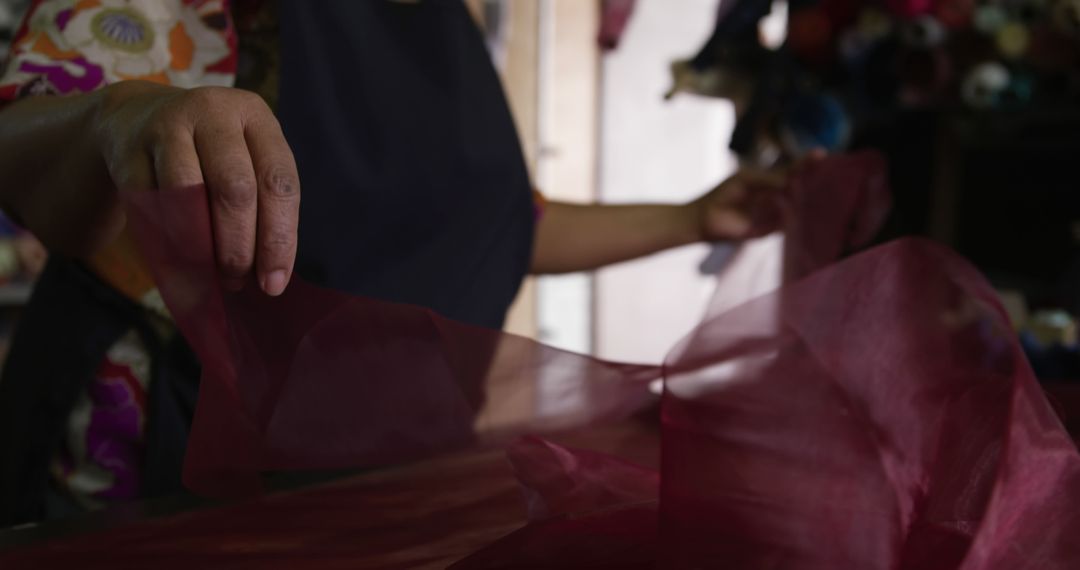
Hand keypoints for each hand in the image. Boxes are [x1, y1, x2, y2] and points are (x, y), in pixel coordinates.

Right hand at [16, 80, 299, 295]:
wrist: (137, 118)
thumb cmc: (210, 154)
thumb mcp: (246, 160)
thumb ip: (263, 206)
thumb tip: (271, 277)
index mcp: (255, 115)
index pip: (278, 181)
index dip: (278, 238)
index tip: (274, 283)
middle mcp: (214, 112)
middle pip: (236, 189)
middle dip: (239, 247)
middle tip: (237, 281)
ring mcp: (167, 125)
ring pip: (189, 195)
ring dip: (201, 247)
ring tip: (211, 276)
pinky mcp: (128, 148)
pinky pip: (150, 204)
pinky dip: (166, 241)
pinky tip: (178, 263)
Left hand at [686, 151, 826, 241]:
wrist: (706, 218)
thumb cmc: (723, 195)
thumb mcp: (745, 180)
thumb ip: (767, 180)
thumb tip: (789, 183)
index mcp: (771, 181)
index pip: (793, 170)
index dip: (806, 162)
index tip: (821, 153)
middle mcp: (777, 197)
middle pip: (799, 187)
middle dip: (811, 179)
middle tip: (821, 171)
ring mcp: (775, 213)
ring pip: (795, 206)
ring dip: (802, 199)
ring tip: (806, 191)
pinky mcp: (769, 230)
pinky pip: (784, 224)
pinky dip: (790, 218)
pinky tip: (790, 210)